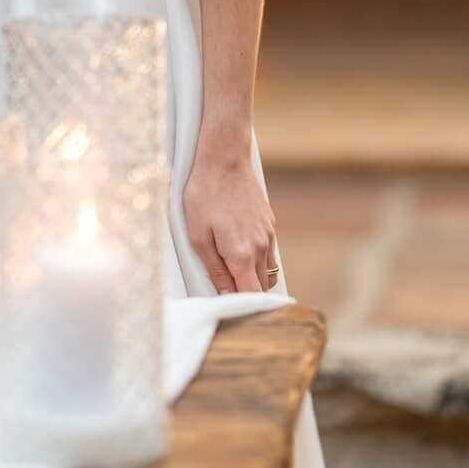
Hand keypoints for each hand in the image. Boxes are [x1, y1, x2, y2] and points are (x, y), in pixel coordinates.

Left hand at [184, 146, 278, 294]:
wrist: (223, 160)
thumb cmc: (204, 195)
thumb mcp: (198, 237)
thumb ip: (215, 270)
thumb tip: (225, 294)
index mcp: (242, 256)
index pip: (252, 296)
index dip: (243, 306)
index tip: (230, 307)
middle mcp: (261, 248)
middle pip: (262, 287)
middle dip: (246, 293)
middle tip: (225, 287)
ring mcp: (268, 234)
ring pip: (267, 270)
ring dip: (252, 276)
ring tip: (230, 266)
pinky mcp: (269, 222)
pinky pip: (268, 251)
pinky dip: (256, 258)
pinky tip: (237, 245)